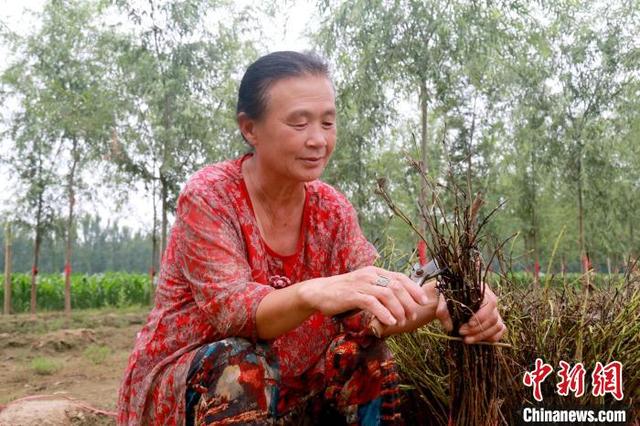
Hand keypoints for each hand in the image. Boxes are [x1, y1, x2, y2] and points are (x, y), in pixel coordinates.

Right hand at [300, 266, 430, 326]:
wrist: (320, 292)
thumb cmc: (344, 293)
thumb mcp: (365, 287)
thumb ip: (380, 290)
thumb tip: (400, 301)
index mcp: (375, 272)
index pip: (400, 277)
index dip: (414, 288)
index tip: (423, 301)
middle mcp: (370, 275)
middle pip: (396, 285)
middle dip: (408, 302)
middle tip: (412, 315)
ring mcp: (361, 284)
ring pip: (387, 294)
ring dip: (398, 309)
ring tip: (401, 321)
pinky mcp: (352, 295)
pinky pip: (372, 303)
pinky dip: (384, 312)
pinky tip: (390, 321)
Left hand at [448, 284, 505, 343]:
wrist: (446, 302)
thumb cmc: (445, 297)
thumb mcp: (441, 298)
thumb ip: (442, 308)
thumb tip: (449, 327)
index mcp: (481, 289)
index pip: (490, 302)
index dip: (482, 315)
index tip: (469, 324)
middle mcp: (490, 299)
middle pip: (493, 317)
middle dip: (478, 329)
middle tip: (461, 332)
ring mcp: (494, 311)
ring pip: (497, 325)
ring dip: (482, 335)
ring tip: (466, 339)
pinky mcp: (494, 321)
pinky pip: (500, 331)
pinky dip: (491, 337)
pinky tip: (476, 340)